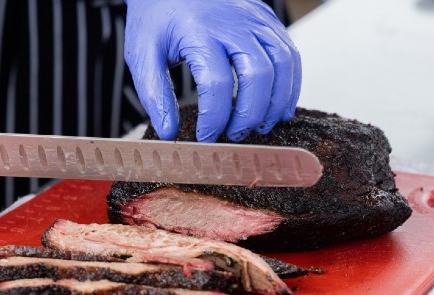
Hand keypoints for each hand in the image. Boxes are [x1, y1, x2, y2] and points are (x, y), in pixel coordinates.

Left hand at [124, 0, 300, 141]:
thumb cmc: (157, 17)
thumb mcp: (143, 54)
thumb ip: (155, 95)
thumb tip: (169, 132)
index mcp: (199, 31)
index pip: (216, 83)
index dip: (214, 118)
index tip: (205, 138)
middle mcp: (233, 23)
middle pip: (258, 74)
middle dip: (249, 115)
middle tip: (234, 136)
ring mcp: (255, 19)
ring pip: (282, 64)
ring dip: (276, 103)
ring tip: (260, 127)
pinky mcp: (267, 20)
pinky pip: (290, 54)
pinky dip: (290, 85)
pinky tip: (277, 107)